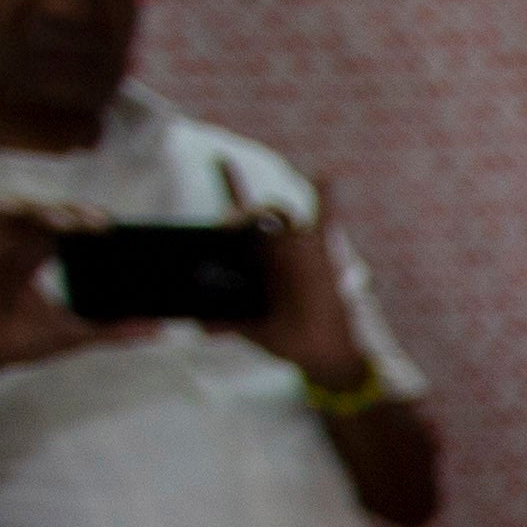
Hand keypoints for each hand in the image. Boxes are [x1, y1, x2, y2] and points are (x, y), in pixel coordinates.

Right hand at [0, 196, 139, 384]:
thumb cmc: (17, 342)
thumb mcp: (74, 333)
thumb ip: (115, 330)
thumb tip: (160, 331)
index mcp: (39, 253)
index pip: (67, 225)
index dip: (87, 220)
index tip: (113, 228)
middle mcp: (15, 240)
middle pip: (46, 211)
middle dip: (72, 211)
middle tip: (99, 223)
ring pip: (17, 205)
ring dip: (40, 208)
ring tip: (65, 222)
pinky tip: (11, 210)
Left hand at [230, 162, 367, 389]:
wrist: (319, 350)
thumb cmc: (282, 336)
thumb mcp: (248, 329)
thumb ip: (226, 322)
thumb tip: (200, 325)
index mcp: (249, 258)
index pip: (230, 221)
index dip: (221, 194)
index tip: (213, 177)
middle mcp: (269, 246)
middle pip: (252, 214)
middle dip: (239, 214)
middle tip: (230, 225)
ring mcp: (294, 247)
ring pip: (279, 214)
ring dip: (267, 211)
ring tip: (260, 218)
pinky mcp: (317, 253)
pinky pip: (324, 218)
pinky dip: (325, 196)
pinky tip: (324, 176)